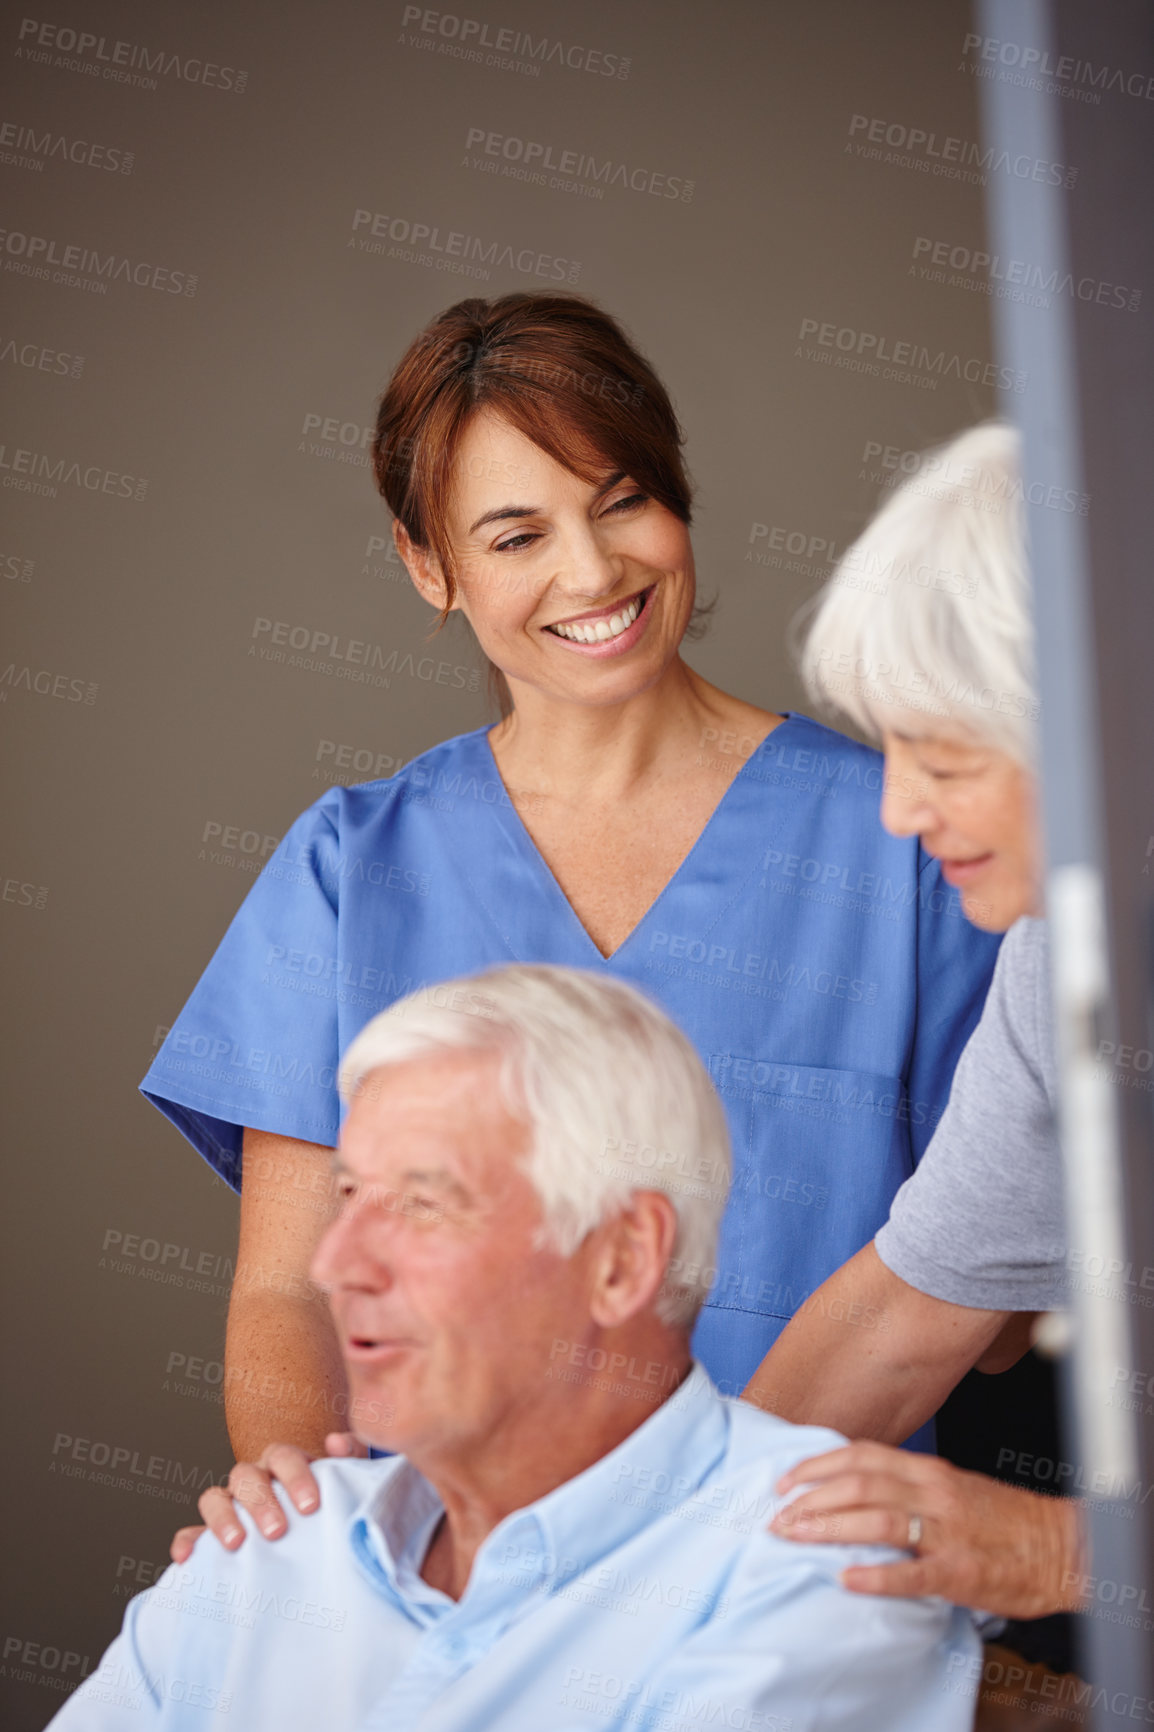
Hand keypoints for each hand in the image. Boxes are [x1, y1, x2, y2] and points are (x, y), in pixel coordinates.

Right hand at [169, 1431, 367, 1563]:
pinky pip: (190, 1534)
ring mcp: (230, 1506)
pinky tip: (188, 1559)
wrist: (316, 1539)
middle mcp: (254, 1480)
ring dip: (222, 1517)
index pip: (283, 1457)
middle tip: (277, 1531)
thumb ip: (350, 1457)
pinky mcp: (209, 1537)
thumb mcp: (346, 1481)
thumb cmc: (330, 1507)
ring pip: (214, 1498)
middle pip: (246, 1475)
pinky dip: (186, 1543)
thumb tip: (334, 1443)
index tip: (310, 1507)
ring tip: (236, 1543)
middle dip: (260, 1501)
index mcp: (284, 1465)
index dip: (294, 1476)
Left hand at [769, 1439, 1082, 1618]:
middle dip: (810, 1498)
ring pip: (876, 1520)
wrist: (1064, 1546)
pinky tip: (846, 1579)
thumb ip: (911, 1488)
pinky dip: (876, 1575)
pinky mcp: (960, 1572)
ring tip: (794, 1537)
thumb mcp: (955, 1489)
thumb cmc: (1006, 1521)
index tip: (785, 1479)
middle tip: (777, 1516)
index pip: (862, 1455)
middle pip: (859, 1484)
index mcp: (929, 1471)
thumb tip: (859, 1493)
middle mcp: (933, 1493)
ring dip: (827, 1528)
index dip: (818, 1464)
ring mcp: (947, 1532)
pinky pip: (912, 1573)